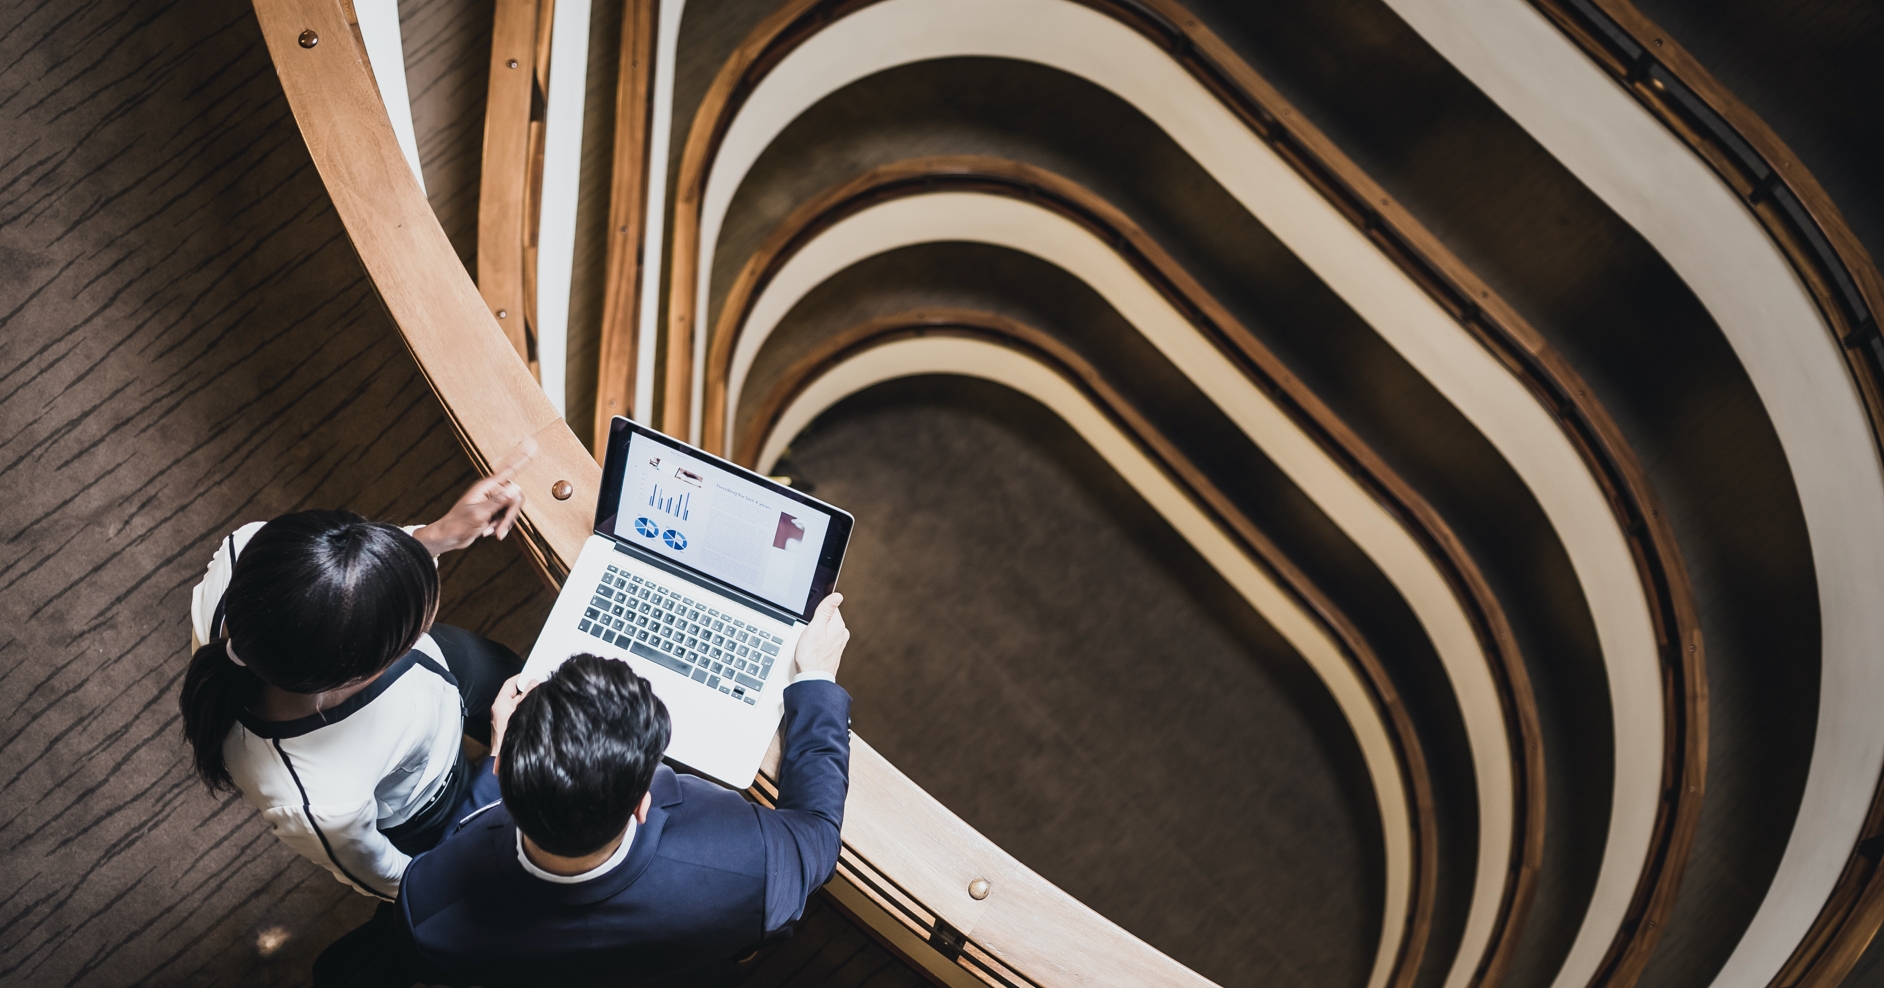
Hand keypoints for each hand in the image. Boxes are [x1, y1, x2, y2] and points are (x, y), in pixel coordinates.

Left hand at [413, 437, 534, 555]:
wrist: (448, 537)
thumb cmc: (457, 525)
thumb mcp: (479, 514)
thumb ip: (499, 501)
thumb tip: (516, 488)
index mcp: (486, 487)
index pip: (508, 470)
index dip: (521, 458)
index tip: (532, 445)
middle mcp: (491, 491)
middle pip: (514, 497)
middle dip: (510, 515)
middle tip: (500, 528)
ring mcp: (492, 501)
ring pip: (511, 509)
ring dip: (504, 523)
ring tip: (491, 531)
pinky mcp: (492, 510)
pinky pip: (506, 516)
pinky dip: (500, 526)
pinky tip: (490, 531)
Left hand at [489, 673, 540, 771]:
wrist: (508, 760)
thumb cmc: (509, 738)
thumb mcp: (522, 710)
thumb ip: (528, 694)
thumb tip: (533, 684)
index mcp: (500, 704)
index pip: (510, 684)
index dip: (521, 678)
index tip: (531, 675)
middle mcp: (501, 712)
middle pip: (516, 696)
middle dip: (529, 692)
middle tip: (541, 689)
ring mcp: (506, 722)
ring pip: (519, 707)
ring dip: (530, 705)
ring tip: (541, 703)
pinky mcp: (511, 730)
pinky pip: (520, 717)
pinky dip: (528, 715)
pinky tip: (538, 716)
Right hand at [793, 593, 847, 677]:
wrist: (813, 680)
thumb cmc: (811, 656)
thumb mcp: (814, 628)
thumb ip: (825, 610)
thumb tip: (837, 595)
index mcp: (838, 625)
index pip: (830, 607)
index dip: (817, 612)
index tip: (811, 620)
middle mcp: (842, 633)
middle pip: (827, 618)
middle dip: (816, 623)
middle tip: (808, 634)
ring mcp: (839, 643)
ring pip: (825, 629)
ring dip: (816, 633)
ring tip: (809, 643)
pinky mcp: (834, 651)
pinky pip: (825, 640)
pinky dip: (818, 642)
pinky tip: (812, 649)